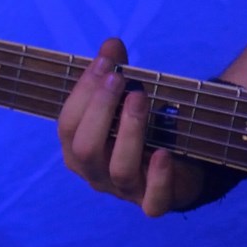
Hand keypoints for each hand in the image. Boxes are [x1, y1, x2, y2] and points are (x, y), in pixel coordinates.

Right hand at [58, 38, 206, 216]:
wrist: (178, 165)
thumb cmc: (141, 129)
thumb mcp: (126, 99)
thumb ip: (118, 73)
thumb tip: (111, 43)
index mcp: (78, 149)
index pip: (67, 125)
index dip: (83, 93)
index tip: (104, 62)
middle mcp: (96, 173)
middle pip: (85, 149)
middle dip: (100, 111)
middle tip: (120, 79)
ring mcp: (125, 191)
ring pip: (119, 170)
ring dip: (130, 132)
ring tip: (141, 99)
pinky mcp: (155, 203)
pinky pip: (153, 201)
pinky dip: (158, 177)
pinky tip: (163, 153)